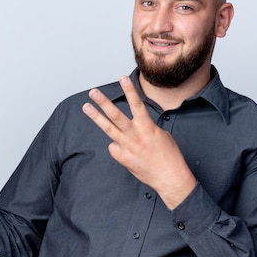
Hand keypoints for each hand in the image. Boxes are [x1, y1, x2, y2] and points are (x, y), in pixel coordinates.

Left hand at [82, 76, 196, 208]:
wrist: (170, 178)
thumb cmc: (169, 156)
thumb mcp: (161, 135)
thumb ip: (145, 127)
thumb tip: (133, 126)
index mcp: (148, 128)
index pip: (137, 105)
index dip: (130, 91)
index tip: (122, 78)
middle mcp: (135, 136)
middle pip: (116, 116)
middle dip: (103, 103)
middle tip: (93, 92)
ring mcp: (127, 148)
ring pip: (108, 129)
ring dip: (96, 117)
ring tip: (86, 107)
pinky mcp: (122, 158)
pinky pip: (114, 147)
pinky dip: (117, 146)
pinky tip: (127, 151)